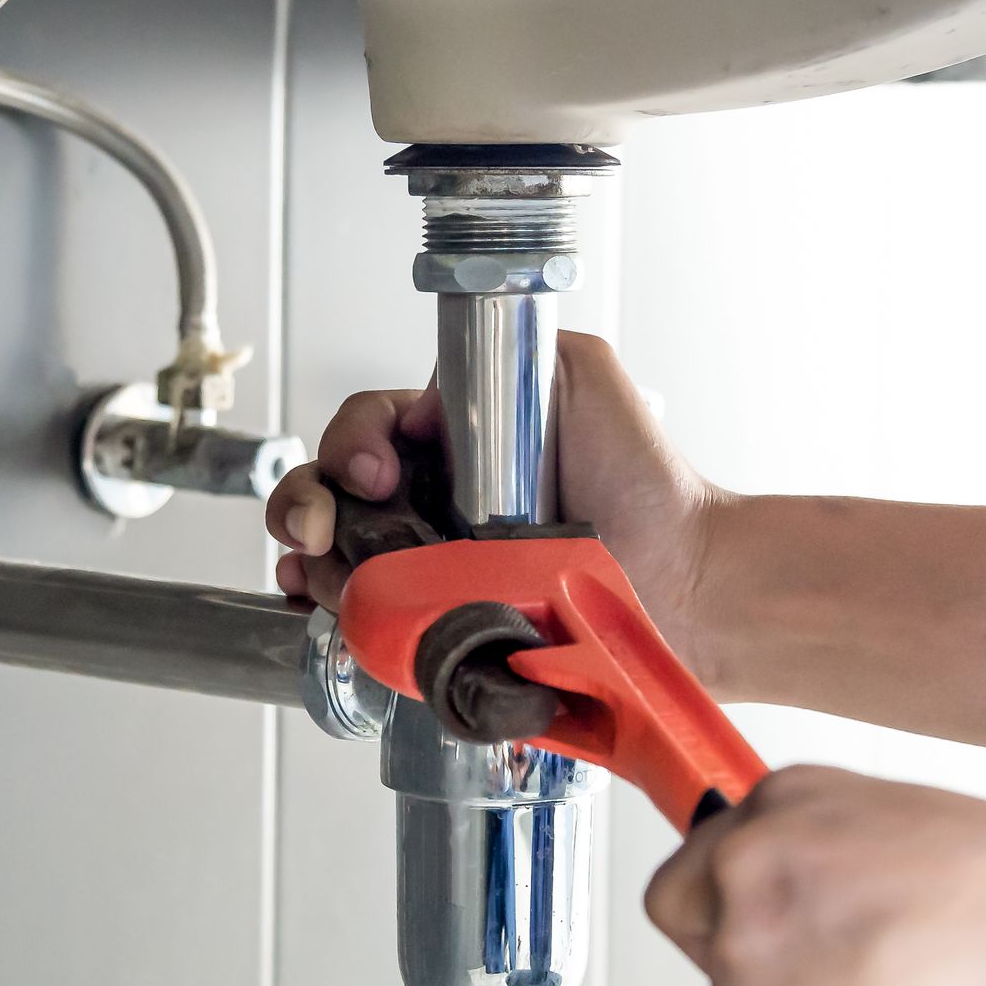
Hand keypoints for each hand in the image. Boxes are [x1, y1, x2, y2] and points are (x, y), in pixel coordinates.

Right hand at [265, 331, 724, 671]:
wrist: (683, 574)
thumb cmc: (645, 479)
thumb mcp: (577, 371)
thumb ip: (505, 353)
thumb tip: (426, 396)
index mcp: (452, 447)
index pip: (365, 431)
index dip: (351, 445)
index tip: (379, 470)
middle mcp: (430, 507)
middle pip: (328, 497)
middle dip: (302, 505)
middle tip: (318, 526)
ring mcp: (431, 572)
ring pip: (334, 563)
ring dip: (311, 561)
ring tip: (326, 570)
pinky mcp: (443, 631)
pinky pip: (371, 628)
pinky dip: (333, 621)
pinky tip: (325, 610)